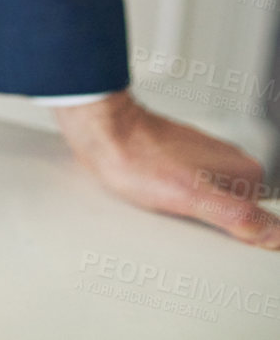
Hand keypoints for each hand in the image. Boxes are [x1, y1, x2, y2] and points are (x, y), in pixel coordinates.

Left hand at [51, 88, 279, 248]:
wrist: (103, 130)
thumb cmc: (138, 160)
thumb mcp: (192, 197)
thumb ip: (237, 216)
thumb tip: (274, 234)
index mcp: (243, 168)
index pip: (262, 218)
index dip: (241, 234)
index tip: (213, 231)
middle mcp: (228, 158)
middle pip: (238, 211)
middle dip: (217, 224)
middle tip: (188, 221)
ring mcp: (204, 157)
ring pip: (215, 200)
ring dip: (197, 211)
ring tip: (172, 211)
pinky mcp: (182, 158)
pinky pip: (192, 189)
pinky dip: (181, 199)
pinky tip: (163, 202)